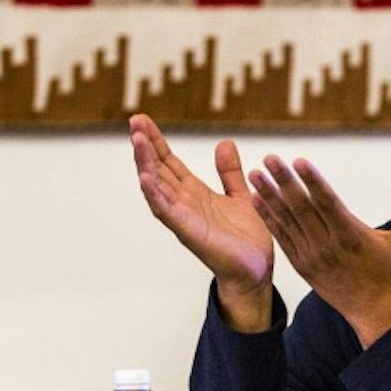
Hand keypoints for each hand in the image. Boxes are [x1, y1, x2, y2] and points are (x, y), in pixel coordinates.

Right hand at [129, 115, 273, 330]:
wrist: (256, 270)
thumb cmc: (246, 239)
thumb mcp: (240, 195)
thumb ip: (229, 172)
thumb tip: (224, 142)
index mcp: (194, 193)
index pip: (169, 161)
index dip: (156, 141)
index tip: (142, 119)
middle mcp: (183, 203)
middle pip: (157, 169)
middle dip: (145, 146)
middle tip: (134, 120)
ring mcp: (182, 217)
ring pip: (156, 186)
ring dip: (144, 164)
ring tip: (136, 141)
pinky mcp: (187, 231)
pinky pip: (165, 211)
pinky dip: (154, 194)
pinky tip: (144, 177)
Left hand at [247, 155, 390, 347]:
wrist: (380, 315)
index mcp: (352, 235)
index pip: (327, 202)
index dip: (312, 180)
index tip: (298, 161)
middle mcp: (328, 246)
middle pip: (302, 208)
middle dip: (284, 181)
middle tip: (268, 158)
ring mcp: (313, 258)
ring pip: (288, 222)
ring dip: (270, 196)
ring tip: (255, 175)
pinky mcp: (304, 267)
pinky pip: (283, 239)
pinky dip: (270, 220)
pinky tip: (258, 201)